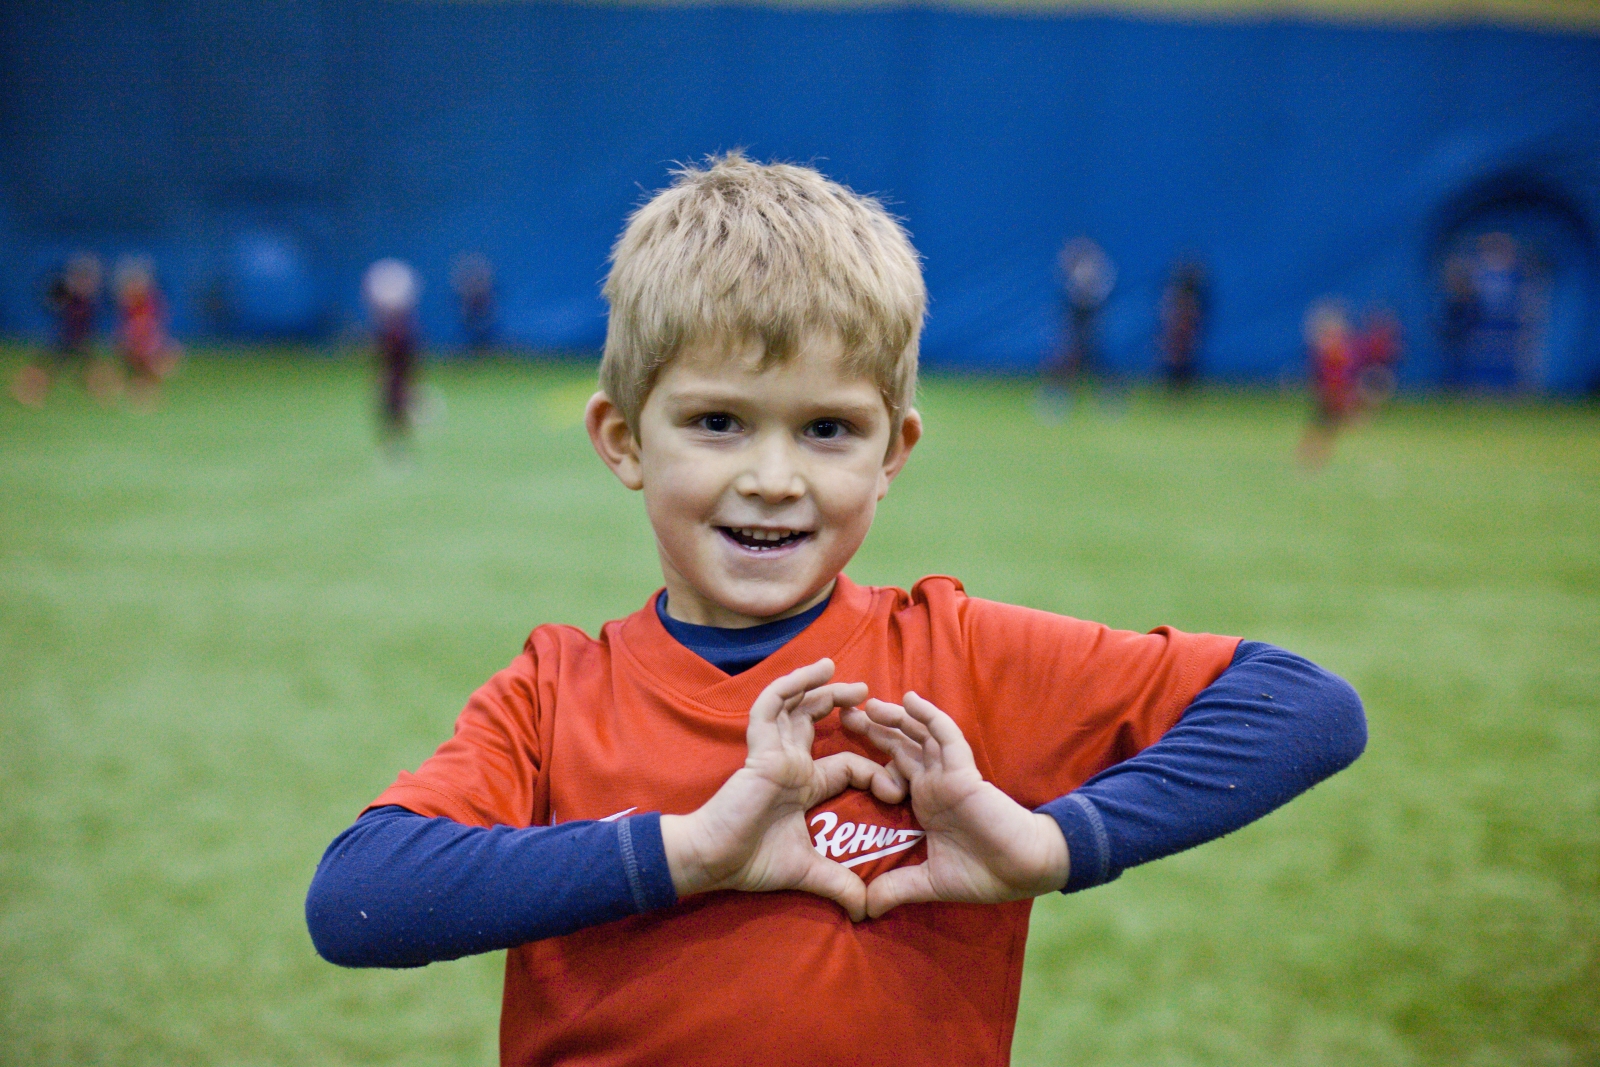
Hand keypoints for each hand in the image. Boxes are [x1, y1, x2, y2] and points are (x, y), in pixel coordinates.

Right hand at [660, 658, 905, 920]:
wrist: (713, 861)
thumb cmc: (751, 861)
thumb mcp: (808, 872)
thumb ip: (839, 884)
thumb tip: (866, 911)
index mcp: (803, 785)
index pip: (846, 764)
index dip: (872, 771)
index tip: (895, 791)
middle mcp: (790, 762)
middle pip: (817, 720)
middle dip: (841, 703)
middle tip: (868, 693)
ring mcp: (774, 752)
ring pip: (795, 704)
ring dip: (818, 686)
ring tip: (839, 670)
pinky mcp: (759, 748)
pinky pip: (772, 706)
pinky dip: (791, 686)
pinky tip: (815, 673)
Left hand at [841, 692, 1069, 918]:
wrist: (1023, 871)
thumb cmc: (984, 874)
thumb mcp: (929, 881)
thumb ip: (897, 888)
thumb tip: (863, 909)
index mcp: (924, 801)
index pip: (890, 768)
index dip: (869, 754)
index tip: (841, 746)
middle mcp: (933, 782)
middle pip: (900, 746)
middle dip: (875, 729)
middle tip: (844, 713)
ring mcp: (949, 774)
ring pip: (919, 735)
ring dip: (896, 717)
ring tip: (871, 703)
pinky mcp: (965, 773)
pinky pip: (946, 738)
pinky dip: (930, 718)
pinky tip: (911, 701)